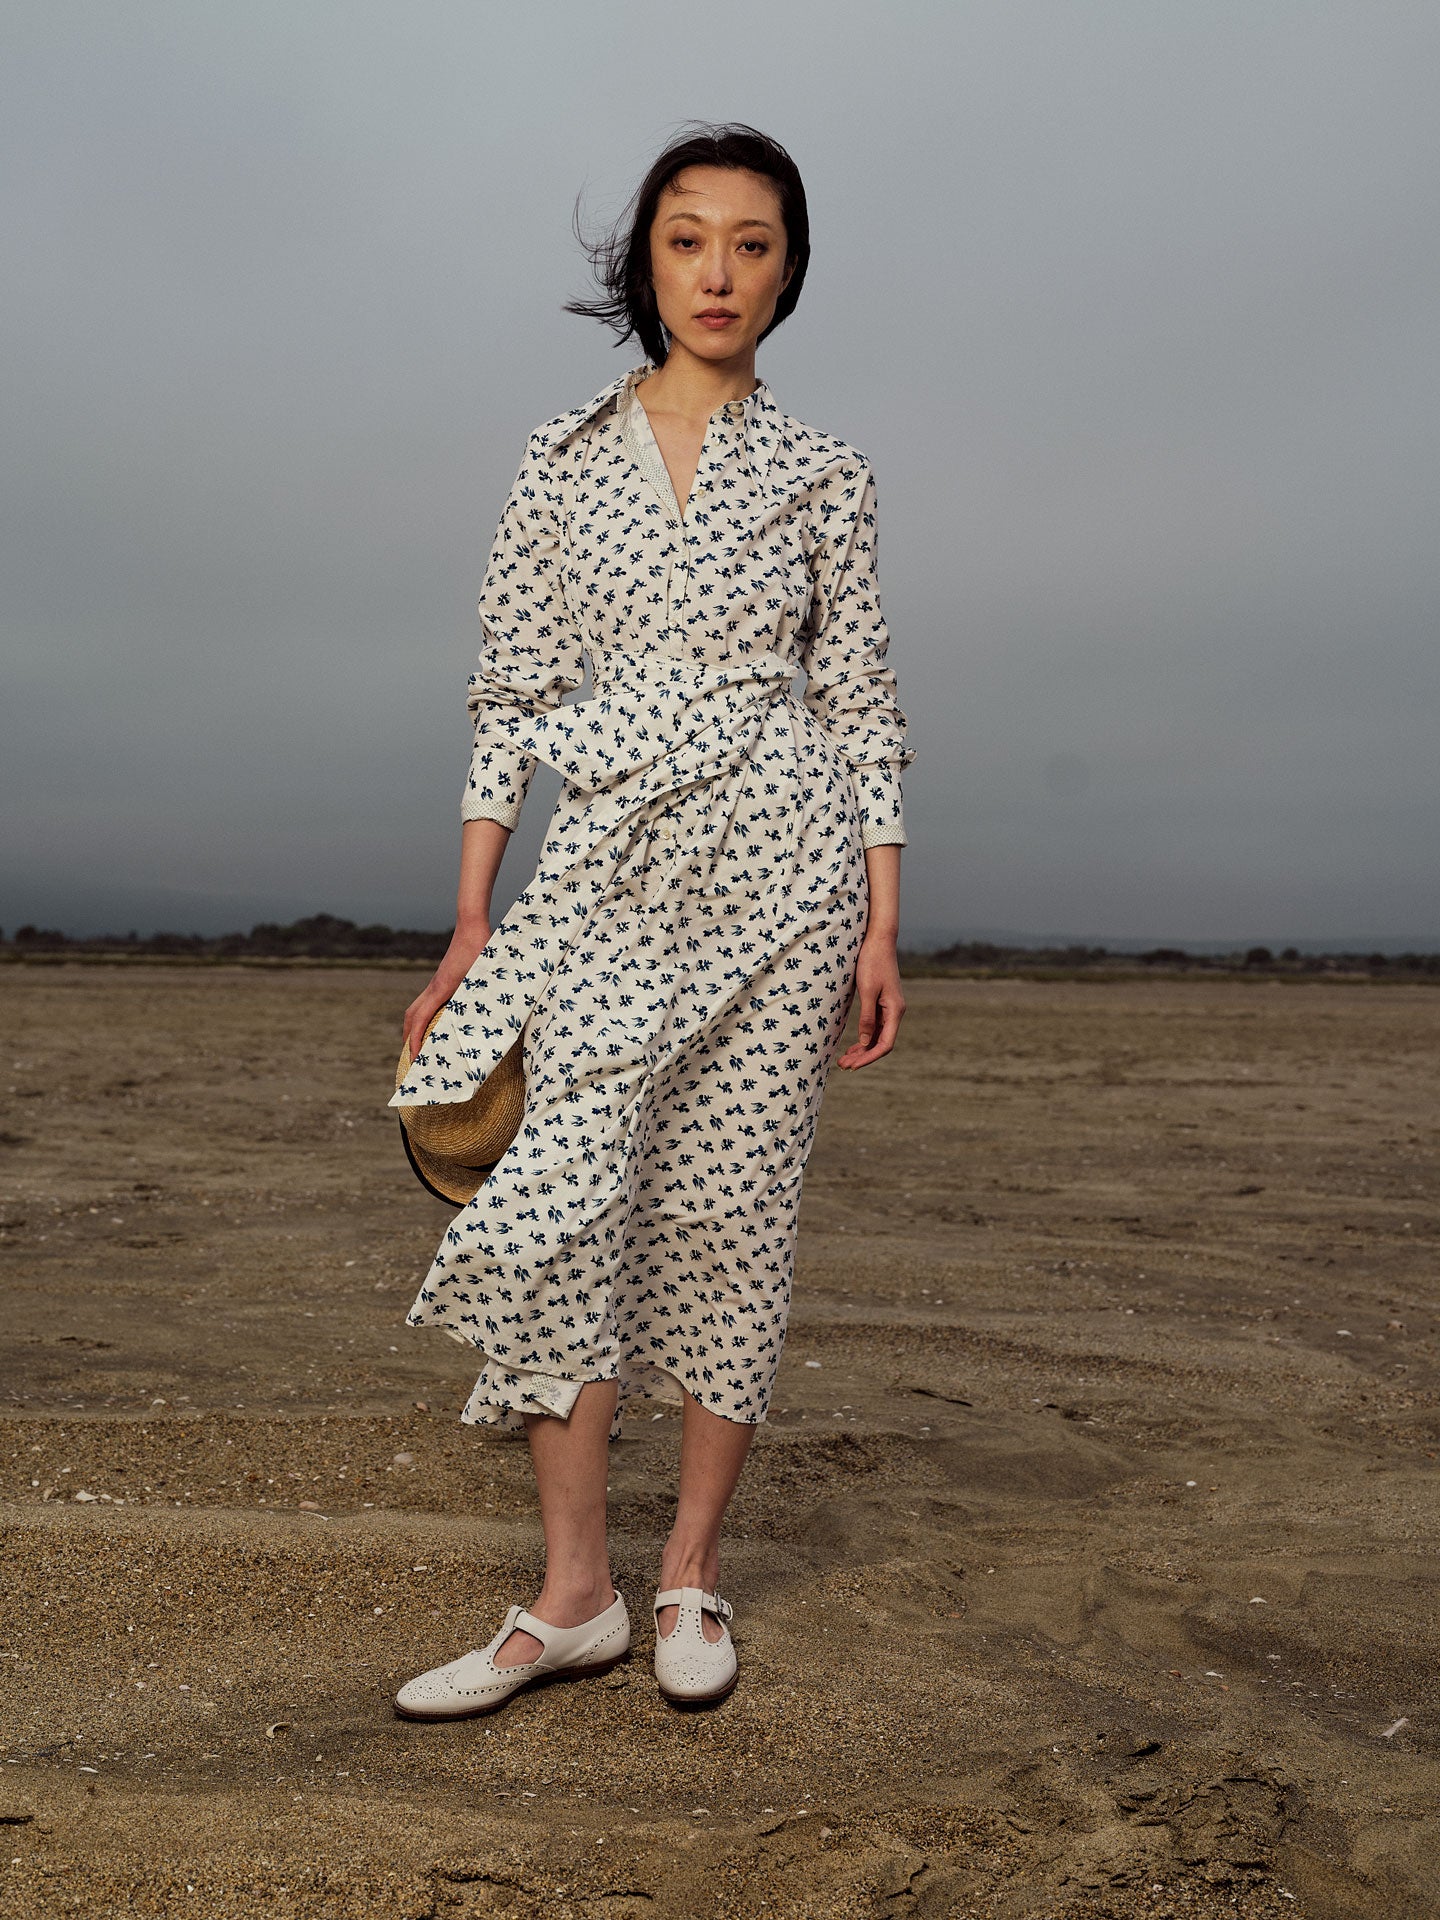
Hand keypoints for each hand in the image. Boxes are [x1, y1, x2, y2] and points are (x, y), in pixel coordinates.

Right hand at [401, 921, 491, 1063]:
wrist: (472, 926)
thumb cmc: (480, 949)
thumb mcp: (483, 977)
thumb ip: (482, 997)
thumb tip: (488, 1023)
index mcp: (440, 989)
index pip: (419, 1019)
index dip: (415, 1040)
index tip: (414, 1058)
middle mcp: (434, 987)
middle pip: (411, 1015)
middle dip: (408, 1037)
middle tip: (412, 1059)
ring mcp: (436, 983)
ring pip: (417, 1007)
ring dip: (414, 1026)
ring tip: (420, 1045)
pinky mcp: (443, 979)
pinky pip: (427, 1001)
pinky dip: (425, 1015)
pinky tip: (438, 1023)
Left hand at [836, 933, 905, 1068]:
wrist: (879, 941)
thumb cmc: (872, 962)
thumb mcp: (867, 990)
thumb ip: (867, 1017)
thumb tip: (865, 1042)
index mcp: (895, 1011)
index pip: (885, 1044)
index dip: (869, 1057)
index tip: (853, 1065)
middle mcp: (895, 1012)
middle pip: (881, 1043)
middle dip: (863, 1056)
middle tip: (843, 1066)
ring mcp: (889, 1008)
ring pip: (877, 1036)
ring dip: (862, 1049)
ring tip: (845, 1060)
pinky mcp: (882, 1003)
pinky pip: (875, 1027)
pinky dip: (864, 1037)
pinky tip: (853, 1045)